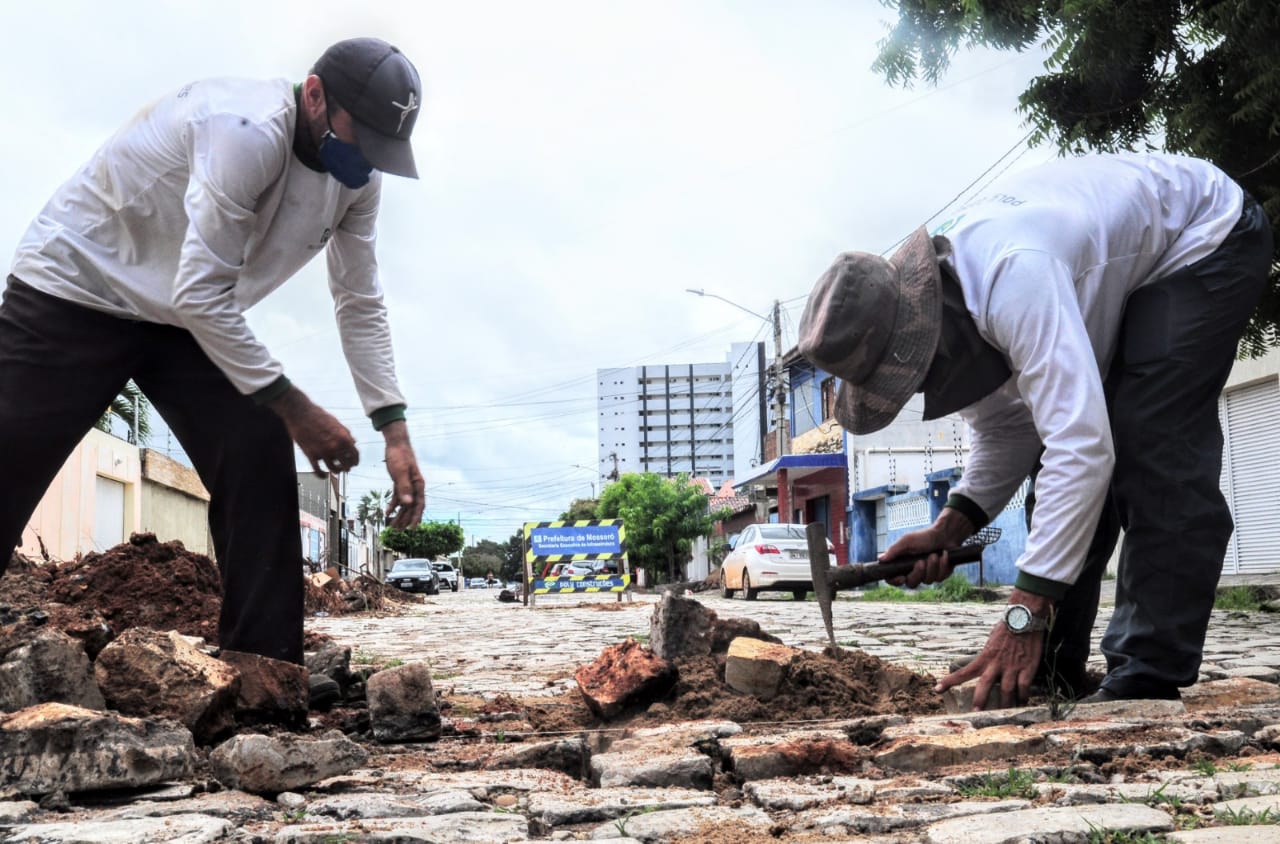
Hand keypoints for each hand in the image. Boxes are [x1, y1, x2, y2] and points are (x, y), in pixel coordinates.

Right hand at [267, 387, 357, 474]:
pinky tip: (324, 475)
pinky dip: (322, 475)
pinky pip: (317, 470)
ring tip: (336, 470)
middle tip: (346, 468)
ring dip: (336, 471)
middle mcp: (334, 446)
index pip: (354, 454)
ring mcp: (322, 451)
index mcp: (343, 437)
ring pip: (333, 468)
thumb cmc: (318, 415)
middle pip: (345, 464)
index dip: (356, 460)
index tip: (355, 463)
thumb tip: (354, 442)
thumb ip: (346, 434)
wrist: (299, 413)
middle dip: (347, 467)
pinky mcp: (310, 454)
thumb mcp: (336, 423)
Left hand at [380, 420, 424, 527]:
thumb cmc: (399, 455)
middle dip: (405, 520)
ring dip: (399, 515)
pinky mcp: (401, 482)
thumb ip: (404, 488)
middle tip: (398, 532)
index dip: (416, 518)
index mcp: (418, 484)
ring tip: (392, 527)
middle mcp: (415, 486)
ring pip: (405, 504)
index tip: (412, 529)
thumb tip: (407, 505)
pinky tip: (387, 512)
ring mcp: (408, 484)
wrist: (395, 442)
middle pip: (411, 507)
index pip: (419, 505)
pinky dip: (393, 505)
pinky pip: (398, 497)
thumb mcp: (400, 472)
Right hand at [883, 508, 974, 587]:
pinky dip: (942, 566)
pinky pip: (940, 578)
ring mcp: (927, 574)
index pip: (893, 579)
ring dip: (932, 567)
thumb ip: (894, 550)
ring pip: (927, 581)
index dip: (895, 582)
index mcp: (902, 564)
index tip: (902, 578)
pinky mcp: (939, 575)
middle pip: (911, 583)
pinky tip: (943, 556)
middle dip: (918, 573)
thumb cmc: (924, 537)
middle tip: (921, 561)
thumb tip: (880, 559)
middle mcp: (913, 571)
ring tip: (935, 555)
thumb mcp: (907, 541)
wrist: (945, 535)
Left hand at [935, 588, 1054, 709]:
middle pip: (984, 686)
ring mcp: (1011, 667)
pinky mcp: (1027, 669)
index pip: (963, 672)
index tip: (936, 689)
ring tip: (1002, 716)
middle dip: (979, 701)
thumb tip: (985, 667)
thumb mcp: (991, 643)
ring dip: (1004, 705)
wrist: (1024, 618)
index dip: (949, 682)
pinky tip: (1022, 703)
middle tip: (975, 713)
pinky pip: (1024, 688)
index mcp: (984, 657)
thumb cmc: (1006, 629)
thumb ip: (987, 657)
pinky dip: (1023, 698)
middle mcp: (996, 664)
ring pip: (1006, 692)